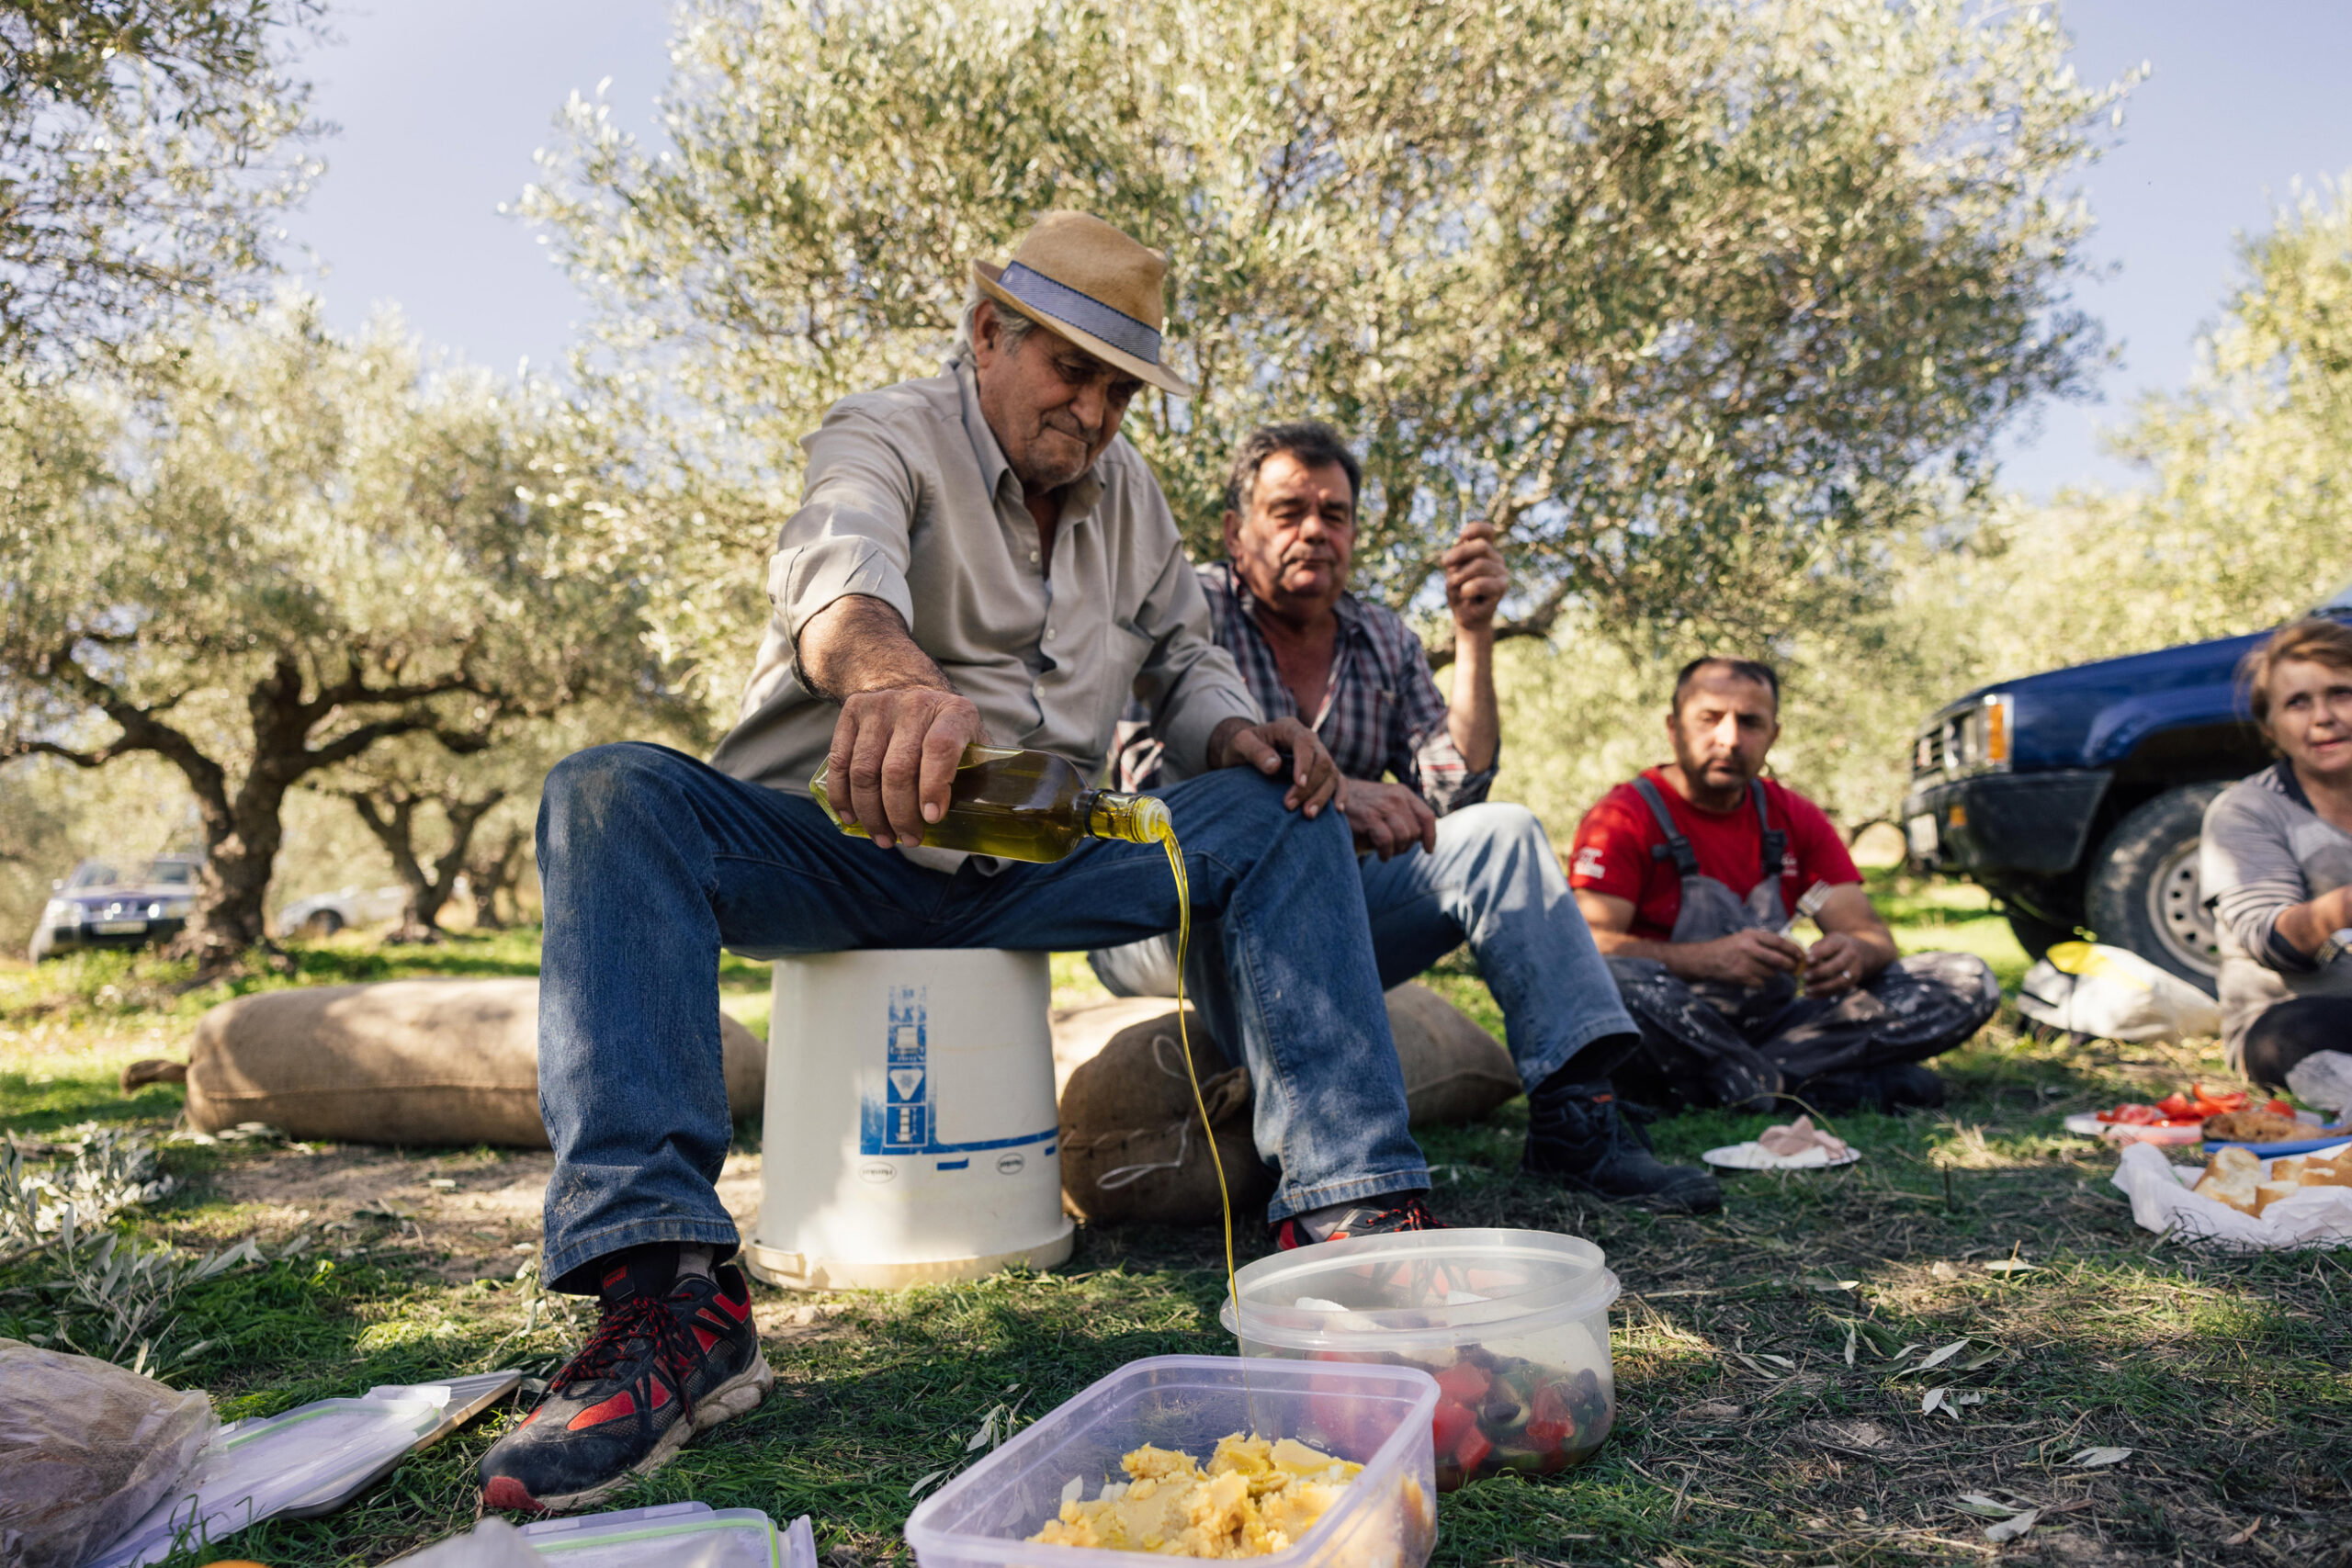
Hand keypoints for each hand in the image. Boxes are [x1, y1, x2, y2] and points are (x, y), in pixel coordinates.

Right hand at [825, 686, 989, 848]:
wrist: (912, 690)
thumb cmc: (948, 734)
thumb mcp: (973, 746)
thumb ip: (975, 778)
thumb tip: (975, 821)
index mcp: (955, 713)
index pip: (940, 748)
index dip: (933, 786)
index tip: (932, 818)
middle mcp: (916, 704)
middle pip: (898, 768)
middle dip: (900, 813)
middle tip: (908, 840)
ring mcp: (880, 706)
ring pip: (865, 770)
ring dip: (871, 813)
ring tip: (884, 838)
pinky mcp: (852, 711)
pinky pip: (839, 763)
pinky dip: (842, 797)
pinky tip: (852, 818)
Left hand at [1208, 716, 1338, 816]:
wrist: (1245, 754)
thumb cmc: (1241, 747)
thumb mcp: (1240, 744)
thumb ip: (1255, 751)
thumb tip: (1274, 766)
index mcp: (1290, 728)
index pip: (1305, 742)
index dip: (1305, 763)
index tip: (1297, 783)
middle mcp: (1309, 740)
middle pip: (1321, 761)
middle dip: (1309, 785)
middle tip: (1290, 806)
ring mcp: (1318, 756)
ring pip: (1331, 774)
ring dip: (1322, 795)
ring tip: (1307, 815)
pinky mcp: (1323, 772)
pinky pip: (1338, 781)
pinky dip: (1340, 794)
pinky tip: (1337, 810)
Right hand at [1339, 778, 1436, 859]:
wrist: (1331, 795)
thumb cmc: (1359, 804)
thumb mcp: (1384, 801)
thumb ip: (1402, 815)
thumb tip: (1420, 839)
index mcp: (1402, 792)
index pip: (1427, 816)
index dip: (1430, 836)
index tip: (1428, 850)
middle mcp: (1396, 797)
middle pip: (1415, 831)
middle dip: (1407, 846)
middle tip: (1394, 850)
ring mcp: (1383, 807)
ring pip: (1404, 837)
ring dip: (1397, 851)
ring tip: (1387, 853)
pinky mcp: (1369, 818)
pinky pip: (1387, 842)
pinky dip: (1386, 853)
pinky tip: (1381, 855)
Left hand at [1442, 520, 1507, 634]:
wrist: (1465, 616)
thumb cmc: (1458, 591)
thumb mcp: (1453, 570)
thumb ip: (1458, 555)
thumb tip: (1463, 541)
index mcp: (1485, 551)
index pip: (1486, 531)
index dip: (1475, 529)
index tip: (1462, 537)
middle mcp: (1496, 559)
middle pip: (1481, 546)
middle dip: (1459, 554)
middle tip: (1444, 563)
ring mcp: (1501, 572)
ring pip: (1479, 565)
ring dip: (1460, 577)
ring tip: (1458, 588)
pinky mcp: (1502, 587)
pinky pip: (1481, 583)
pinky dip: (1467, 589)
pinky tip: (1466, 595)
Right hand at [1680, 927, 1804, 987]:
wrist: (1705, 960)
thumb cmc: (1726, 948)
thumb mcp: (1743, 937)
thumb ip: (1762, 941)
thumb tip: (1787, 949)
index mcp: (1751, 936)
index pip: (1779, 942)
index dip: (1793, 949)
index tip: (1801, 955)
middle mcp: (1749, 948)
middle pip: (1779, 960)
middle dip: (1790, 966)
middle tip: (1795, 969)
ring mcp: (1746, 964)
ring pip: (1771, 973)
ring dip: (1772, 974)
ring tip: (1763, 970)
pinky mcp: (1742, 977)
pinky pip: (1761, 983)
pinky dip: (1760, 982)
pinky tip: (1752, 977)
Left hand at [1802, 932, 1872, 997]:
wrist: (1858, 952)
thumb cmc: (1834, 946)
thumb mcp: (1827, 941)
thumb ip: (1816, 948)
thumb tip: (1806, 959)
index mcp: (1842, 942)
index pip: (1831, 947)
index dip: (1819, 954)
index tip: (1807, 960)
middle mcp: (1851, 956)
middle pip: (1837, 965)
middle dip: (1820, 972)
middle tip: (1805, 976)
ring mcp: (1854, 970)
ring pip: (1840, 981)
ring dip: (1822, 987)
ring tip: (1806, 989)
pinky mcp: (1853, 982)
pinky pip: (1839, 990)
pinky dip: (1824, 994)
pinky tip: (1810, 995)